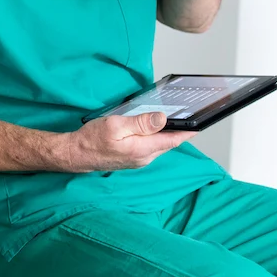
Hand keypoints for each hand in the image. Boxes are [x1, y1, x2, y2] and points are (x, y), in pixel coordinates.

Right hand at [65, 112, 195, 172]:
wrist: (76, 154)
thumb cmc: (92, 139)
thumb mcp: (116, 125)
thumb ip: (140, 123)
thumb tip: (162, 119)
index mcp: (142, 149)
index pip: (173, 140)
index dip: (188, 131)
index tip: (200, 123)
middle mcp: (144, 157)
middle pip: (168, 143)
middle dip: (179, 130)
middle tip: (187, 116)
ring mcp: (139, 160)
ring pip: (160, 145)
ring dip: (167, 134)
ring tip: (173, 120)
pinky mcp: (133, 159)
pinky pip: (151, 148)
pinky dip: (156, 138)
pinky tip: (153, 129)